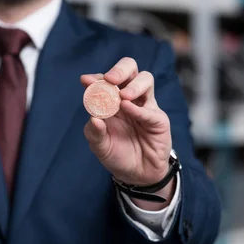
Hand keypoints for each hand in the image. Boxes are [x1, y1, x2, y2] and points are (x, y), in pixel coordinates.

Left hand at [81, 57, 173, 208]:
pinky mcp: (158, 120)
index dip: (96, 78)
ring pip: (146, 79)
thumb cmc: (117, 154)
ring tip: (122, 96)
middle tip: (109, 79)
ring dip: (133, 85)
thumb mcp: (100, 146)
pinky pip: (150, 110)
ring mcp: (145, 106)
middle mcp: (129, 98)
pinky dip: (138, 108)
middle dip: (119, 70)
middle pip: (130, 69)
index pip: (106, 80)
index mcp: (111, 100)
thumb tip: (94, 118)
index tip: (85, 80)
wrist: (137, 174)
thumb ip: (94, 132)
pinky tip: (128, 109)